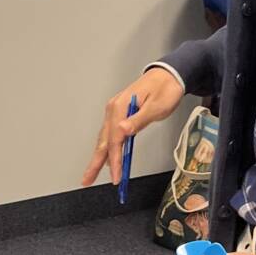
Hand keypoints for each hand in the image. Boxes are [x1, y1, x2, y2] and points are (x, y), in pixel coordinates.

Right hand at [81, 67, 182, 188]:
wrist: (168, 75)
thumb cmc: (166, 89)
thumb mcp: (157, 106)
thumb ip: (139, 120)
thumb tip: (123, 131)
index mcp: (121, 107)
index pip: (114, 139)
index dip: (114, 160)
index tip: (116, 176)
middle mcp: (114, 109)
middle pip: (103, 141)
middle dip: (95, 162)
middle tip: (87, 180)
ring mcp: (115, 111)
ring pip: (104, 138)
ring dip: (99, 157)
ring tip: (92, 173)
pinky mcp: (119, 113)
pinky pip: (110, 134)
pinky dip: (107, 148)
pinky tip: (106, 157)